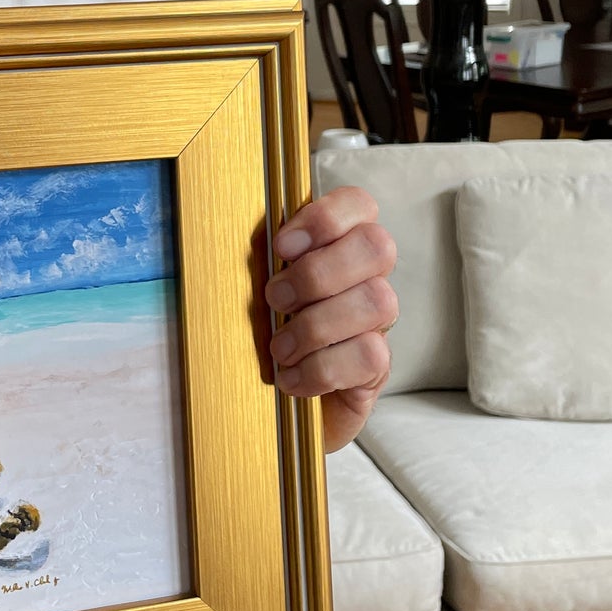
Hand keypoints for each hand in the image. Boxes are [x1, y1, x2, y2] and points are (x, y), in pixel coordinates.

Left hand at [265, 186, 396, 452]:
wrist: (269, 405)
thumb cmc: (259, 332)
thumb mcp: (254, 287)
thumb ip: (261, 257)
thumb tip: (234, 232)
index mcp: (337, 246)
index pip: (359, 205)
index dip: (325, 217)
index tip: (282, 245)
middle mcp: (367, 278)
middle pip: (377, 247)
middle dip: (319, 271)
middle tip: (276, 297)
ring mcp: (376, 323)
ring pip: (377, 301)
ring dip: (316, 324)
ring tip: (279, 347)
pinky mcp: (377, 368)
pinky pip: (369, 356)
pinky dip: (320, 368)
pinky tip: (291, 378)